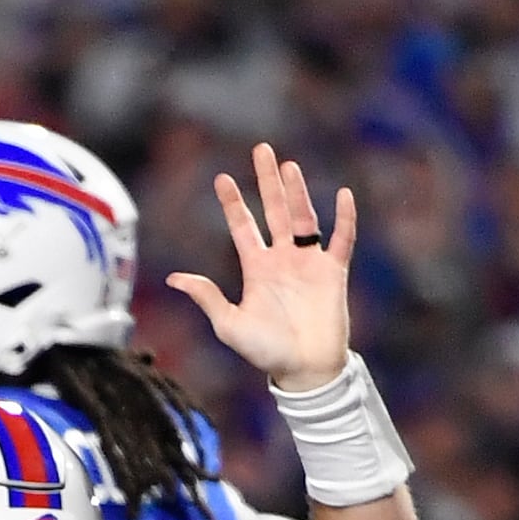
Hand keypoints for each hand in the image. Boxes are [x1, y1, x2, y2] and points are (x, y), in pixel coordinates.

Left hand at [166, 143, 354, 388]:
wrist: (304, 370)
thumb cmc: (266, 351)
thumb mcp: (229, 324)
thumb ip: (207, 297)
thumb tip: (174, 279)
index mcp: (257, 268)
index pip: (243, 226)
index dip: (234, 203)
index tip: (222, 179)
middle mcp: (282, 259)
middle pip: (273, 211)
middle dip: (266, 181)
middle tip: (261, 150)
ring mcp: (309, 263)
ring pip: (303, 218)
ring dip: (297, 192)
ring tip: (289, 166)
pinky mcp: (334, 272)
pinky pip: (341, 239)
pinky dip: (344, 218)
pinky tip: (344, 195)